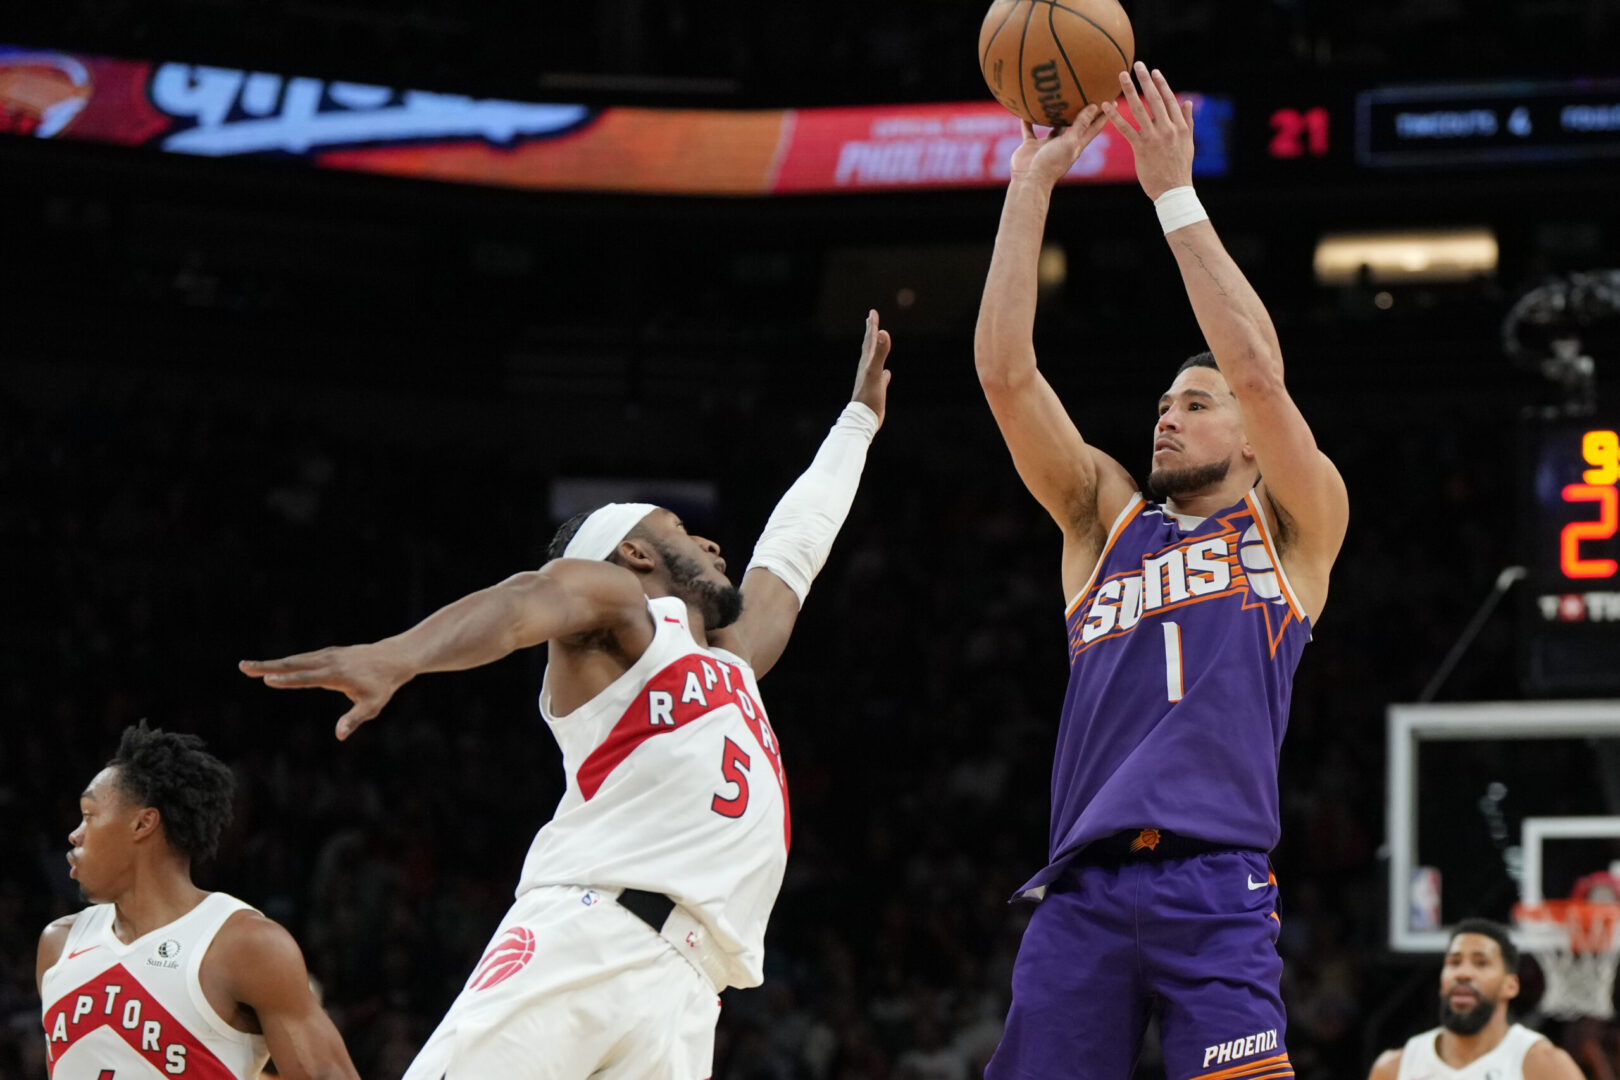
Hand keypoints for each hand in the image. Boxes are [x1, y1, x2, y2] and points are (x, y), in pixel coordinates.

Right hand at [239, 644, 408, 740]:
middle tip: (243, 667)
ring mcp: (327, 655)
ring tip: (249, 667)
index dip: (287, 680)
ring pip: (296, 659)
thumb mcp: (371, 706)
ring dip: (272, 663)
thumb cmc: (382, 685)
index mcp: (335, 675)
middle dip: (267, 666)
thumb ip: (353, 720)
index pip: (306, 678)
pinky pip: (303, 658)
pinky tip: (274, 667)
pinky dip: (286, 662)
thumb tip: (339, 736)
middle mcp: (328, 661)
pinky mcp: (329, 653)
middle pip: (293, 663)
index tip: (266, 679)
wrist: (394, 658)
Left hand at [850, 309, 891, 427]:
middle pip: (868, 347)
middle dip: (871, 332)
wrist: (863, 420)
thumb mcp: (874, 372)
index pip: (869, 340)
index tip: (872, 312)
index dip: (872, 326)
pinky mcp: (876, 391)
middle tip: (871, 319)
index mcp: (866, 363)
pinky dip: (884, 374)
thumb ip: (879, 353)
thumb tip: (883, 332)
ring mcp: (871, 380)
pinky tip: (887, 373)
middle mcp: (867, 369)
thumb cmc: (868, 397)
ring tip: (878, 343)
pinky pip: (881, 379)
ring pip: (874, 361)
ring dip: (876, 350)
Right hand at [1007, 106, 1107, 187]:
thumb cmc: (1052, 163)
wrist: (1030, 180)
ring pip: (1053, 126)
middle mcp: (1064, 144)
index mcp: (1077, 144)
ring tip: (1056, 98)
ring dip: (1055, 114)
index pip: (1094, 127)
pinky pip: (1030, 130)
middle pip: (1076, 124)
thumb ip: (1080, 125)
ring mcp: (1047, 145)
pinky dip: (1028, 121)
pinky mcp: (1032, 146)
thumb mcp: (1070, 142)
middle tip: (1087, 93)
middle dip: (1082, 111)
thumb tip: (1094, 106)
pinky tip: (1026, 109)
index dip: (1104, 115)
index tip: (1113, 100)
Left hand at [1102, 62, 1194, 199]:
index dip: (1161, 84)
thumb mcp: (1188, 143)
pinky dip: (1115, 116)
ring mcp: (1154, 137)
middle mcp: (1168, 128)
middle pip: (1154, 99)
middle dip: (1145, 80)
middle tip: (1136, 64)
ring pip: (1140, 109)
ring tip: (1121, 76)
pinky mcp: (1141, 148)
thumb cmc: (1179, 168)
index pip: (1169, 100)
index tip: (1154, 71)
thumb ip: (1187, 121)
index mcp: (1179, 126)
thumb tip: (1187, 102)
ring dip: (1129, 91)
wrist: (1173, 190)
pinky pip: (1126, 129)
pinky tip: (1106, 105)